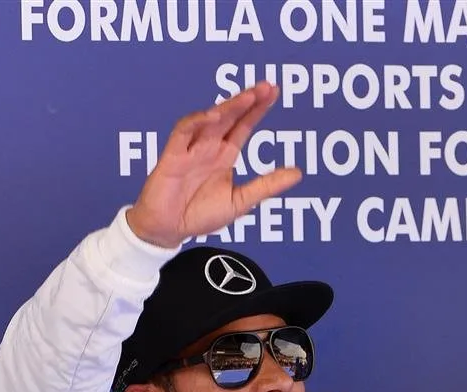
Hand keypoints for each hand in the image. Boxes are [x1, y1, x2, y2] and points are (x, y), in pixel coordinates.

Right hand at [125, 83, 302, 248]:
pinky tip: (213, 115)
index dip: (258, 109)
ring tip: (248, 97)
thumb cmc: (200, 215)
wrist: (169, 230)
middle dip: (247, 100)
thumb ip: (266, 186)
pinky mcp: (172, 156)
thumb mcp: (240, 202)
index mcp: (224, 155)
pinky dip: (197, 122)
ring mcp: (191, 149)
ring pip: (210, 119)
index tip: (274, 92)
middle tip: (266, 86)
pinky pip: (183, 131)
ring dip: (228, 107)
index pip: (244, 125)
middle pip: (230, 116)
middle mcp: (209, 147)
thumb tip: (297, 173)